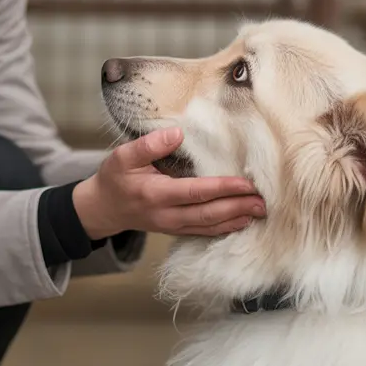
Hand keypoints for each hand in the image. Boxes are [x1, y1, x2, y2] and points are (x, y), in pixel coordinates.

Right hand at [72, 127, 265, 239]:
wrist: (102, 209)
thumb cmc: (114, 178)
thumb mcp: (123, 156)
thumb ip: (149, 145)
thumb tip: (177, 133)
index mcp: (155, 193)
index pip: (195, 192)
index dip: (222, 189)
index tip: (246, 184)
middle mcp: (166, 214)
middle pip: (208, 214)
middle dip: (237, 208)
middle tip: (263, 202)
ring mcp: (171, 225)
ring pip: (208, 226)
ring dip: (236, 220)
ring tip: (259, 212)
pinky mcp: (174, 230)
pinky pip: (203, 232)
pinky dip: (224, 228)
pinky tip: (241, 222)